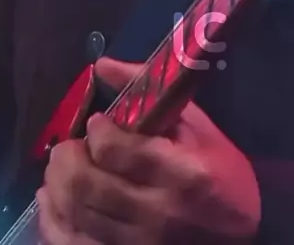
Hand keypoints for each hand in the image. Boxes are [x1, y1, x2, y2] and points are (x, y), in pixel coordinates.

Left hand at [37, 58, 260, 244]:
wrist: (241, 236)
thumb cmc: (223, 175)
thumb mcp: (199, 128)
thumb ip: (150, 93)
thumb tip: (102, 64)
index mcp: (182, 174)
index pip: (115, 150)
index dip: (97, 131)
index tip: (98, 122)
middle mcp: (157, 214)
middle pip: (86, 185)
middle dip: (66, 158)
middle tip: (69, 146)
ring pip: (74, 215)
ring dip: (55, 186)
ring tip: (60, 168)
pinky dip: (52, 221)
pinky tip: (53, 202)